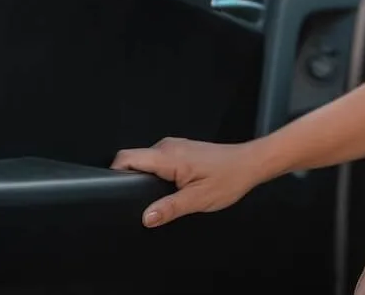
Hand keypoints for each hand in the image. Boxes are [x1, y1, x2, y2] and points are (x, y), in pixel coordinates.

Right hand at [111, 137, 264, 227]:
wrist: (251, 164)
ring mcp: (175, 147)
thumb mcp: (198, 199)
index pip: (127, 158)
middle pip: (133, 160)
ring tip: (157, 197)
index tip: (114, 192)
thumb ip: (170, 208)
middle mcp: (168, 147)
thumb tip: (146, 217)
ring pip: (146, 161)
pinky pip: (158, 161)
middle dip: (129, 180)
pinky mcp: (182, 150)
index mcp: (168, 156)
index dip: (114, 174)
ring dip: (145, 178)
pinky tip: (169, 189)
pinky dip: (157, 175)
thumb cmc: (230, 178)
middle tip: (138, 201)